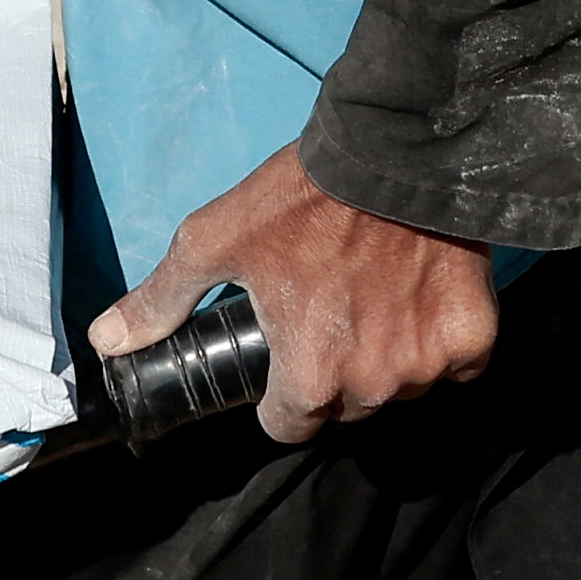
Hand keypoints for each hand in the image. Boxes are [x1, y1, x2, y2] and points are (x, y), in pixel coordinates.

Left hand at [89, 145, 493, 443]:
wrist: (396, 153)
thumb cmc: (301, 200)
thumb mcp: (216, 240)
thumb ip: (163, 298)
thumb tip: (107, 342)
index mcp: (308, 378)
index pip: (289, 426)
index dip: (280, 396)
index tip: (282, 356)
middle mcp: (371, 387)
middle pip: (346, 406)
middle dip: (333, 373)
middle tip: (328, 311)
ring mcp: (428, 365)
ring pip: (399, 386)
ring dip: (385, 357)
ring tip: (373, 296)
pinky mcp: (473, 338)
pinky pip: (455, 362)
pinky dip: (440, 340)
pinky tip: (419, 296)